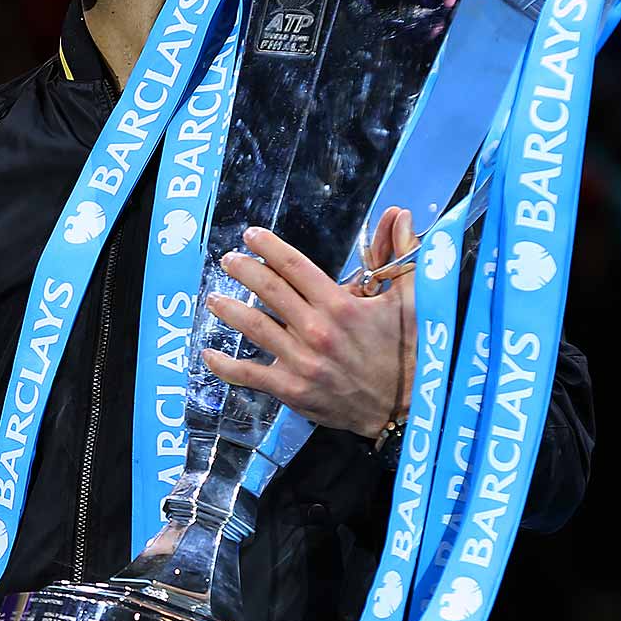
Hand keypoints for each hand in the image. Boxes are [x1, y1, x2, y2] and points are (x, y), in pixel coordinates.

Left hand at [200, 208, 418, 437]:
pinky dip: (226, 365)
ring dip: (229, 310)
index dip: (269, 247)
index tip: (251, 235)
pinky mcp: (293, 389)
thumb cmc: (408, 350)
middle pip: (269, 290)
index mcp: (341, 306)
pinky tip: (209, 354)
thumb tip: (400, 214)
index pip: (295, 267)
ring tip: (214, 298)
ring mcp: (301, 361)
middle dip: (243, 270)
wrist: (409, 406)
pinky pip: (251, 374)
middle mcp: (317, 330)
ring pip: (254, 327)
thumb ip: (402, 253)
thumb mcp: (411, 299)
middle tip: (228, 260)